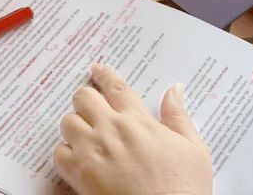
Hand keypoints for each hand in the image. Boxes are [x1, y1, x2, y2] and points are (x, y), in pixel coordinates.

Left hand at [54, 64, 212, 194]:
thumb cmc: (183, 188)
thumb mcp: (193, 148)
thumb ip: (178, 115)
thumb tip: (175, 89)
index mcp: (139, 120)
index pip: (116, 87)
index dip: (104, 75)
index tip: (97, 69)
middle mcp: (112, 130)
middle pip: (83, 97)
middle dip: (86, 100)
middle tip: (92, 109)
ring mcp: (93, 152)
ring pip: (67, 121)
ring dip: (75, 125)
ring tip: (85, 135)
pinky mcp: (79, 176)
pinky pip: (58, 154)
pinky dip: (65, 154)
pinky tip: (78, 160)